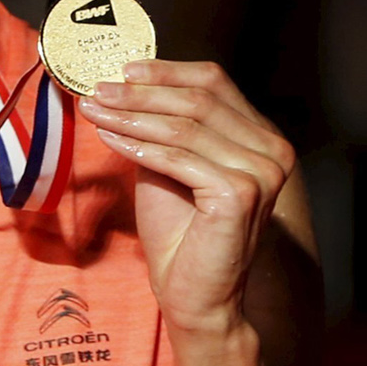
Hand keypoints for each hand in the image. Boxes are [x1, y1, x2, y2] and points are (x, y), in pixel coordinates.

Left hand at [78, 61, 296, 338]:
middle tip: (96, 90)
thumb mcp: (169, 165)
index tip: (122, 70)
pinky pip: (179, 158)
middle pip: (197, 100)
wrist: (193, 295)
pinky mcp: (240, 194)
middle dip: (140, 93)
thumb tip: (122, 85)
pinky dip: (139, 145)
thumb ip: (160, 126)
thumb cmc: (180, 233)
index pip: (214, 82)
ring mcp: (261, 172)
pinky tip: (109, 140)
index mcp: (261, 136)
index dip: (166, 71)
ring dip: (132, 116)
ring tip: (94, 112)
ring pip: (184, 127)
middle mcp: (272, 150)